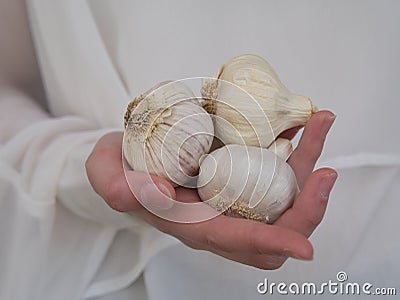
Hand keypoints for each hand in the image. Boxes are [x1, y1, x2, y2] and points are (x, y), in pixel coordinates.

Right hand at [85, 110, 336, 269]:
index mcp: (191, 223)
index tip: (304, 247)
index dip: (269, 245)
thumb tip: (161, 196)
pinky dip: (294, 149)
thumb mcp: (108, 174)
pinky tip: (298, 124)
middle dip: (307, 208)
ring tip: (318, 125)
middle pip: (275, 229)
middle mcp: (221, 216)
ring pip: (283, 196)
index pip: (235, 242)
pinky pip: (275, 170)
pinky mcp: (239, 174)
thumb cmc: (121, 168)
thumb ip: (119, 188)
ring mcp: (234, 195)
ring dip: (308, 165)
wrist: (130, 155)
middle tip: (325, 171)